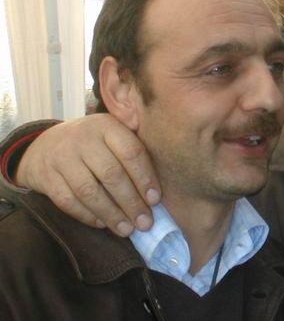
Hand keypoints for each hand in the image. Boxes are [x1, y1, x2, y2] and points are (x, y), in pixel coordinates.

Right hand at [16, 114, 160, 236]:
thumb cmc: (95, 144)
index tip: (155, 200)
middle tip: (145, 223)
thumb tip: (165, 183)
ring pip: (89, 191)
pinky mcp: (46, 176)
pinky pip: (67, 201)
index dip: (145, 178)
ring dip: (111, 214)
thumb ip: (135, 149)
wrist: (46, 145)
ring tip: (127, 230)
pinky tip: (103, 224)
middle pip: (111, 174)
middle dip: (131, 202)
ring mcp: (62, 157)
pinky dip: (87, 216)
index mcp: (107, 126)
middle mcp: (83, 138)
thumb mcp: (114, 134)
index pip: (131, 152)